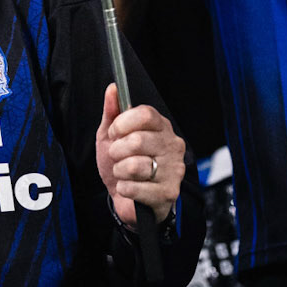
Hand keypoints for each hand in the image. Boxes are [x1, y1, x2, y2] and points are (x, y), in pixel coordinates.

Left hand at [96, 83, 183, 224]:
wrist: (127, 197)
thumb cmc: (123, 162)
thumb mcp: (112, 135)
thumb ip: (112, 112)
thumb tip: (112, 88)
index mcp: (161, 127)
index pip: (146, 114)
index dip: (123, 123)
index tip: (114, 132)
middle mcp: (172, 146)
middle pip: (138, 140)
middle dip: (117, 151)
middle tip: (117, 156)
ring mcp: (174, 170)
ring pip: (136, 165)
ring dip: (120, 171)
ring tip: (124, 173)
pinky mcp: (169, 193)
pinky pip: (136, 188)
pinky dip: (124, 188)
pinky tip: (128, 188)